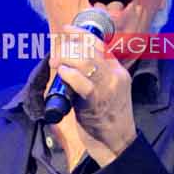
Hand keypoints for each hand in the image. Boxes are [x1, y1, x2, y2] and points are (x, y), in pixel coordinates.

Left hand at [48, 26, 136, 165]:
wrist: (117, 144)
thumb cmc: (107, 118)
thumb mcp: (106, 90)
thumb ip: (94, 76)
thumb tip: (72, 62)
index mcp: (118, 70)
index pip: (99, 44)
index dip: (80, 33)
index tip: (66, 29)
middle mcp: (115, 76)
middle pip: (90, 49)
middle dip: (69, 45)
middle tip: (55, 53)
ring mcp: (107, 88)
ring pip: (86, 61)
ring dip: (66, 57)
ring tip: (56, 62)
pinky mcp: (97, 102)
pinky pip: (83, 83)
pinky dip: (70, 75)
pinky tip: (62, 73)